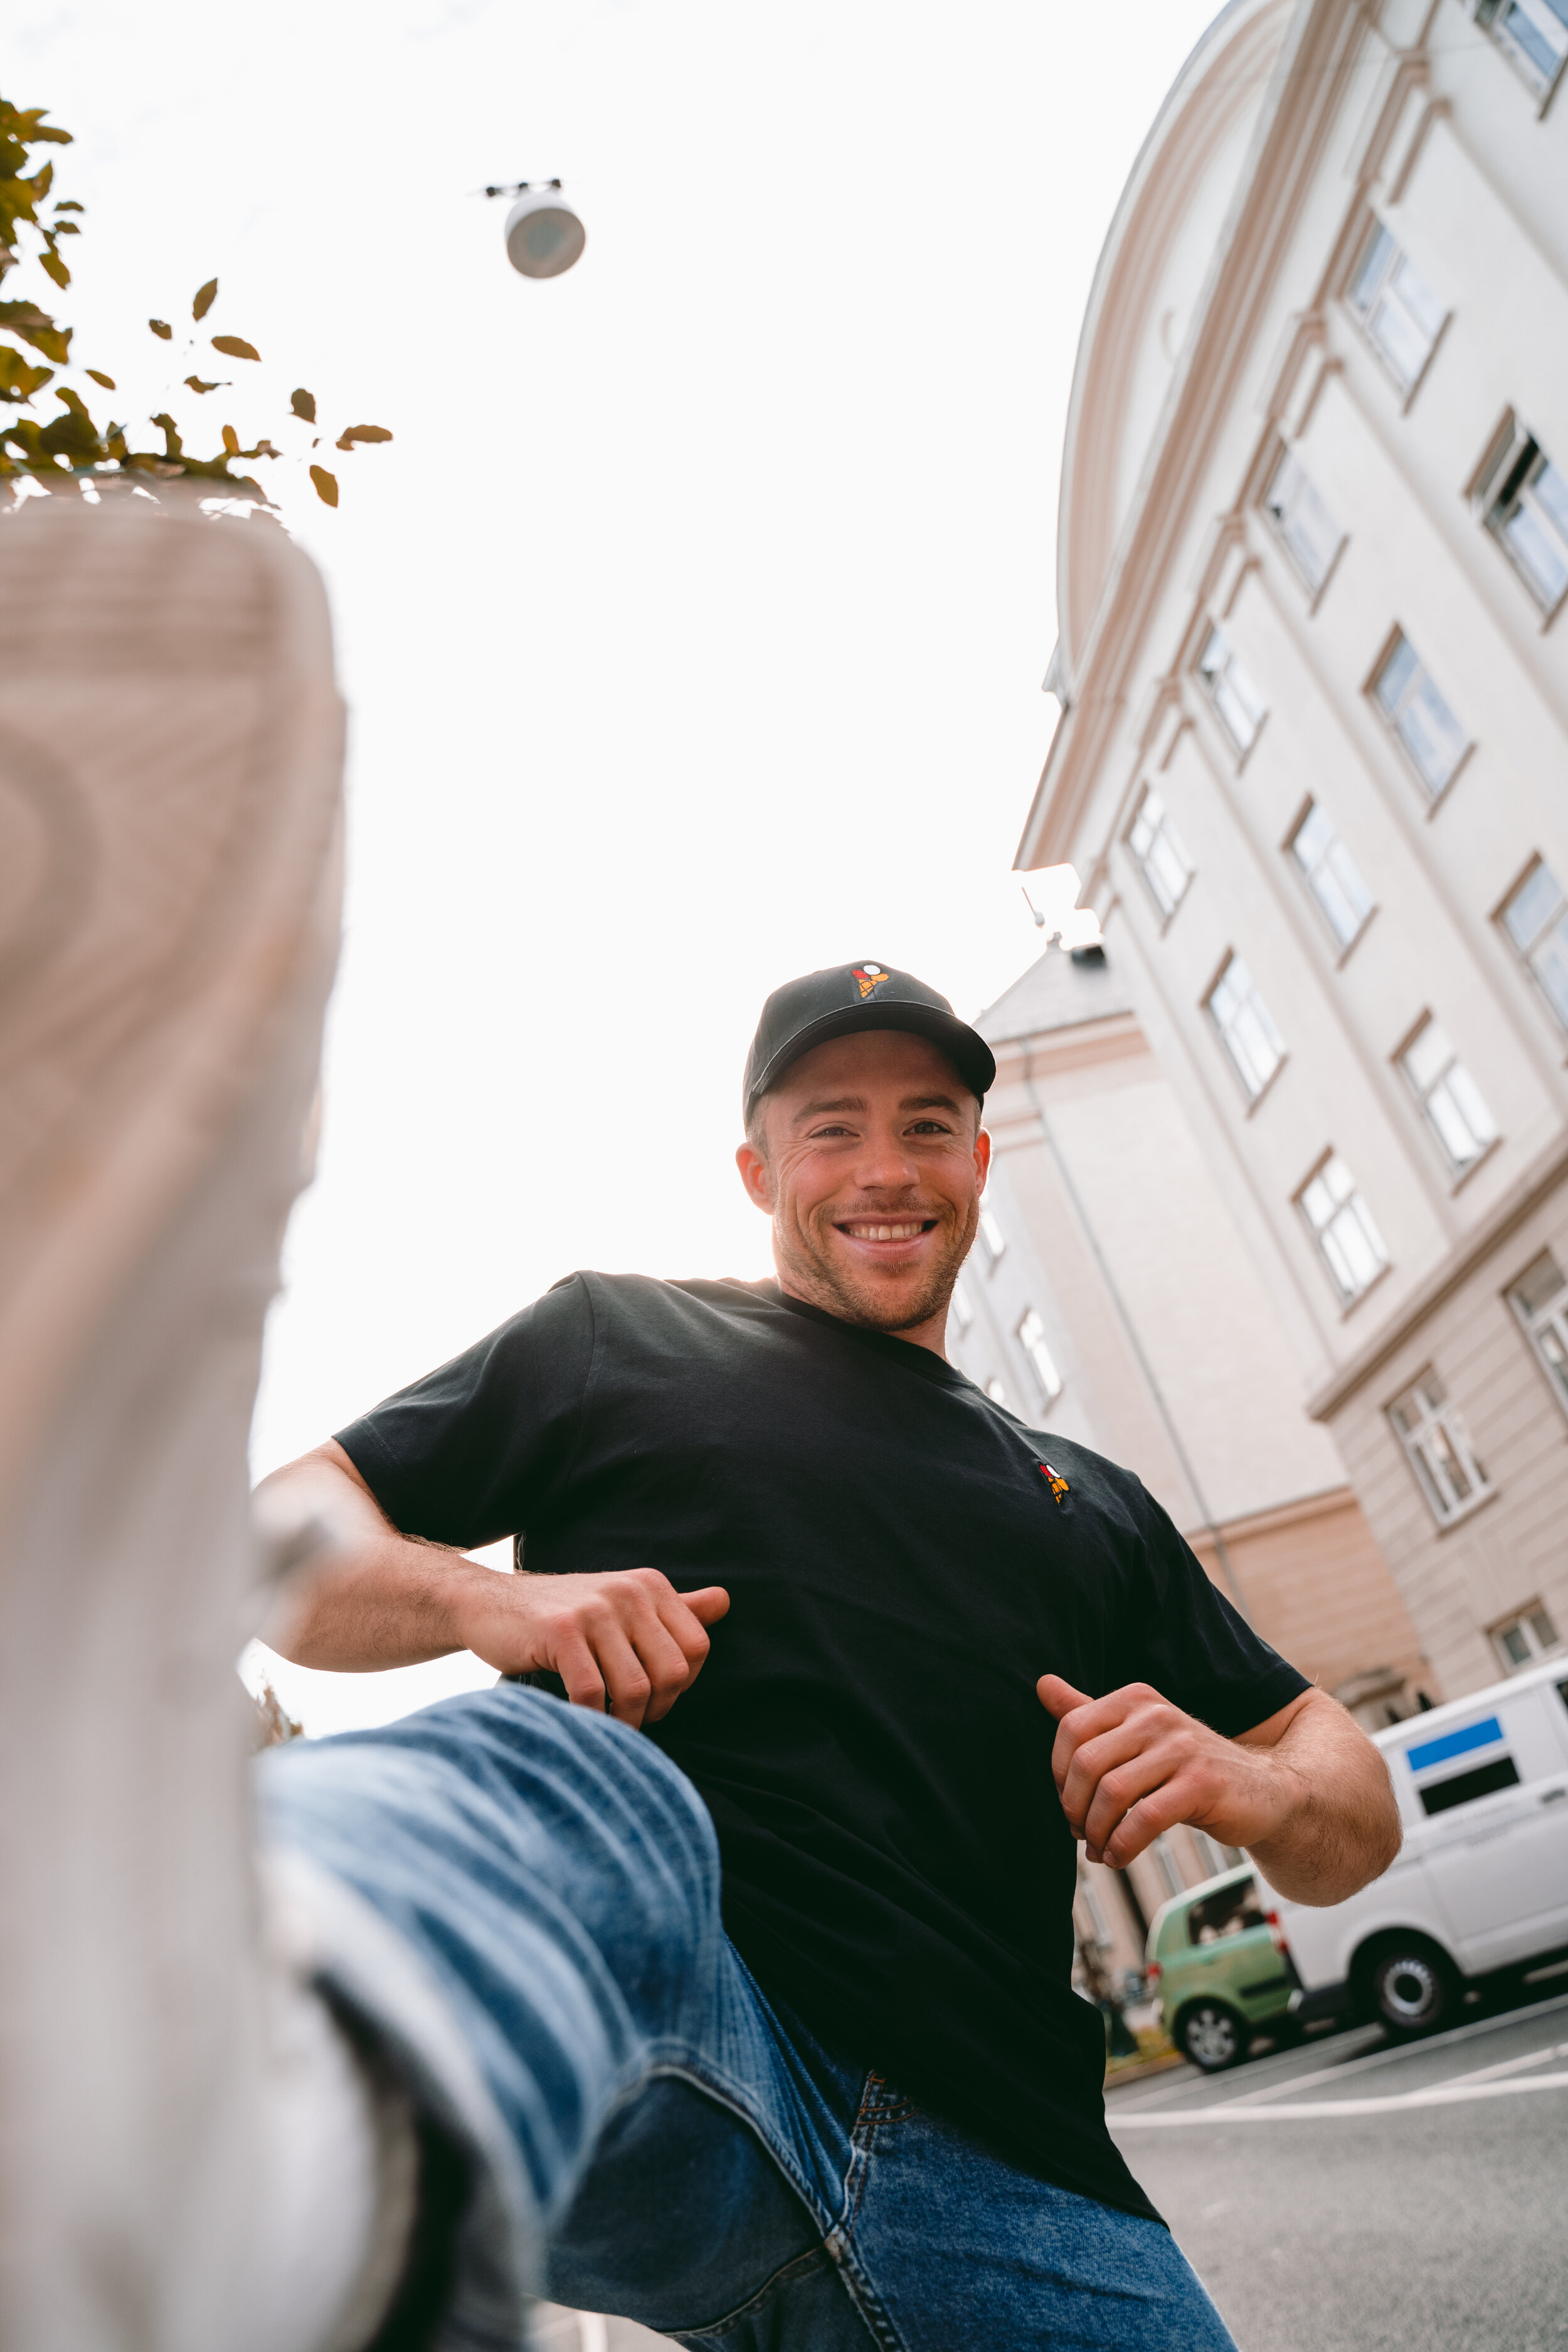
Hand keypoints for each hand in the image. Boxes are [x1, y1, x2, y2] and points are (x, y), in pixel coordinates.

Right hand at [458, 1567, 729, 1728]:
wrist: (488, 1605)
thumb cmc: (562, 1616)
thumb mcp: (620, 1605)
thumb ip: (672, 1609)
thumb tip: (725, 1600)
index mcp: (650, 1586)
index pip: (697, 1648)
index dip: (681, 1685)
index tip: (654, 1698)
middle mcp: (628, 1591)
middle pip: (673, 1672)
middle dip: (656, 1708)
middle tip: (631, 1719)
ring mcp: (594, 1610)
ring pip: (636, 1688)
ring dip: (626, 1721)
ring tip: (608, 1725)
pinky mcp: (560, 1631)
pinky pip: (593, 1692)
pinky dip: (591, 1718)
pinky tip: (580, 1718)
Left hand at [1037, 1673, 1300, 1868]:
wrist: (1265, 1791)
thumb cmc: (1188, 1767)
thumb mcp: (1138, 1735)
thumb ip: (1090, 1713)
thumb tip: (1042, 1683)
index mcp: (1135, 1699)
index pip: (1071, 1728)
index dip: (1059, 1774)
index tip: (1069, 1804)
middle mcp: (1157, 1716)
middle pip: (1086, 1763)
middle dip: (1074, 1807)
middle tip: (1080, 1833)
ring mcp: (1182, 1748)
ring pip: (1112, 1792)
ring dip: (1096, 1832)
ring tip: (1099, 1850)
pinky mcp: (1202, 1784)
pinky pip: (1144, 1819)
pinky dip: (1122, 1845)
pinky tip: (1119, 1857)